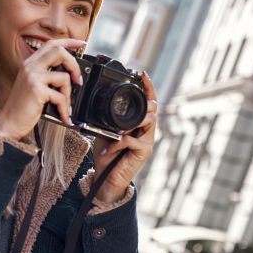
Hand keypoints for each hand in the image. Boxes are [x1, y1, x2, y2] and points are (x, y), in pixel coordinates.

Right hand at [0, 38, 85, 140]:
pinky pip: (60, 96)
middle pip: (59, 51)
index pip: (50, 44)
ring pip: (64, 76)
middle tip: (77, 80)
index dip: (68, 42)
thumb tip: (69, 74)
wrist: (9, 123)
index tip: (81, 43)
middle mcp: (30, 66)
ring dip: (69, 94)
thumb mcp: (33, 86)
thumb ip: (47, 76)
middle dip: (74, 65)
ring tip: (66, 106)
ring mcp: (32, 77)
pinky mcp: (36, 90)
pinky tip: (64, 116)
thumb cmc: (22, 107)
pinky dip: (65, 108)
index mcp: (30, 64)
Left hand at [92, 71, 156, 202]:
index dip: (147, 87)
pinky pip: (131, 140)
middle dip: (144, 102)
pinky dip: (117, 143)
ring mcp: (147, 141)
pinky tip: (108, 149)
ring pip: (147, 121)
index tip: (142, 73)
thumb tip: (100, 103)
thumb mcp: (105, 131)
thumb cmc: (107, 154)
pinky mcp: (144, 151)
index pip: (147, 101)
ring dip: (131, 121)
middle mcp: (146, 130)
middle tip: (131, 101)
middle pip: (152, 108)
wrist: (106, 179)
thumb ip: (109, 119)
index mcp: (138, 123)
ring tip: (118, 129)